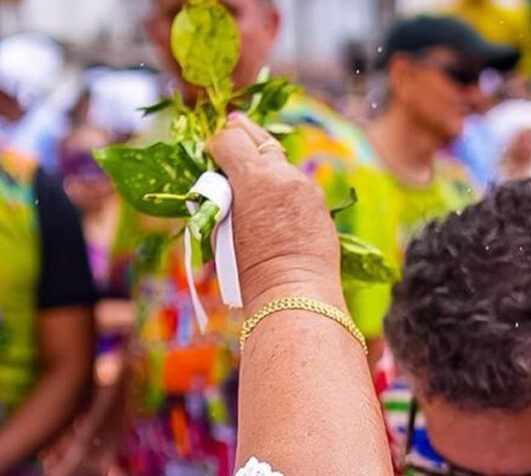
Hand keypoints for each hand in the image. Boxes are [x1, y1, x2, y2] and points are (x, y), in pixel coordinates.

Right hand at [206, 113, 342, 310]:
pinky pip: (295, 184)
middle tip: (232, 130)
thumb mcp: (221, 229)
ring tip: (253, 173)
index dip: (217, 143)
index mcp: (251, 178)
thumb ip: (221, 198)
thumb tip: (221, 183)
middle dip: (242, 134)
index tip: (212, 152)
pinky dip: (283, 186)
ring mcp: (303, 186)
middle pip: (257, 138)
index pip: (229, 139)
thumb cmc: (249, 271)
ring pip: (279, 161)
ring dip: (265, 164)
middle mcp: (280, 174)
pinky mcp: (318, 201)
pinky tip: (276, 201)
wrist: (292, 290)